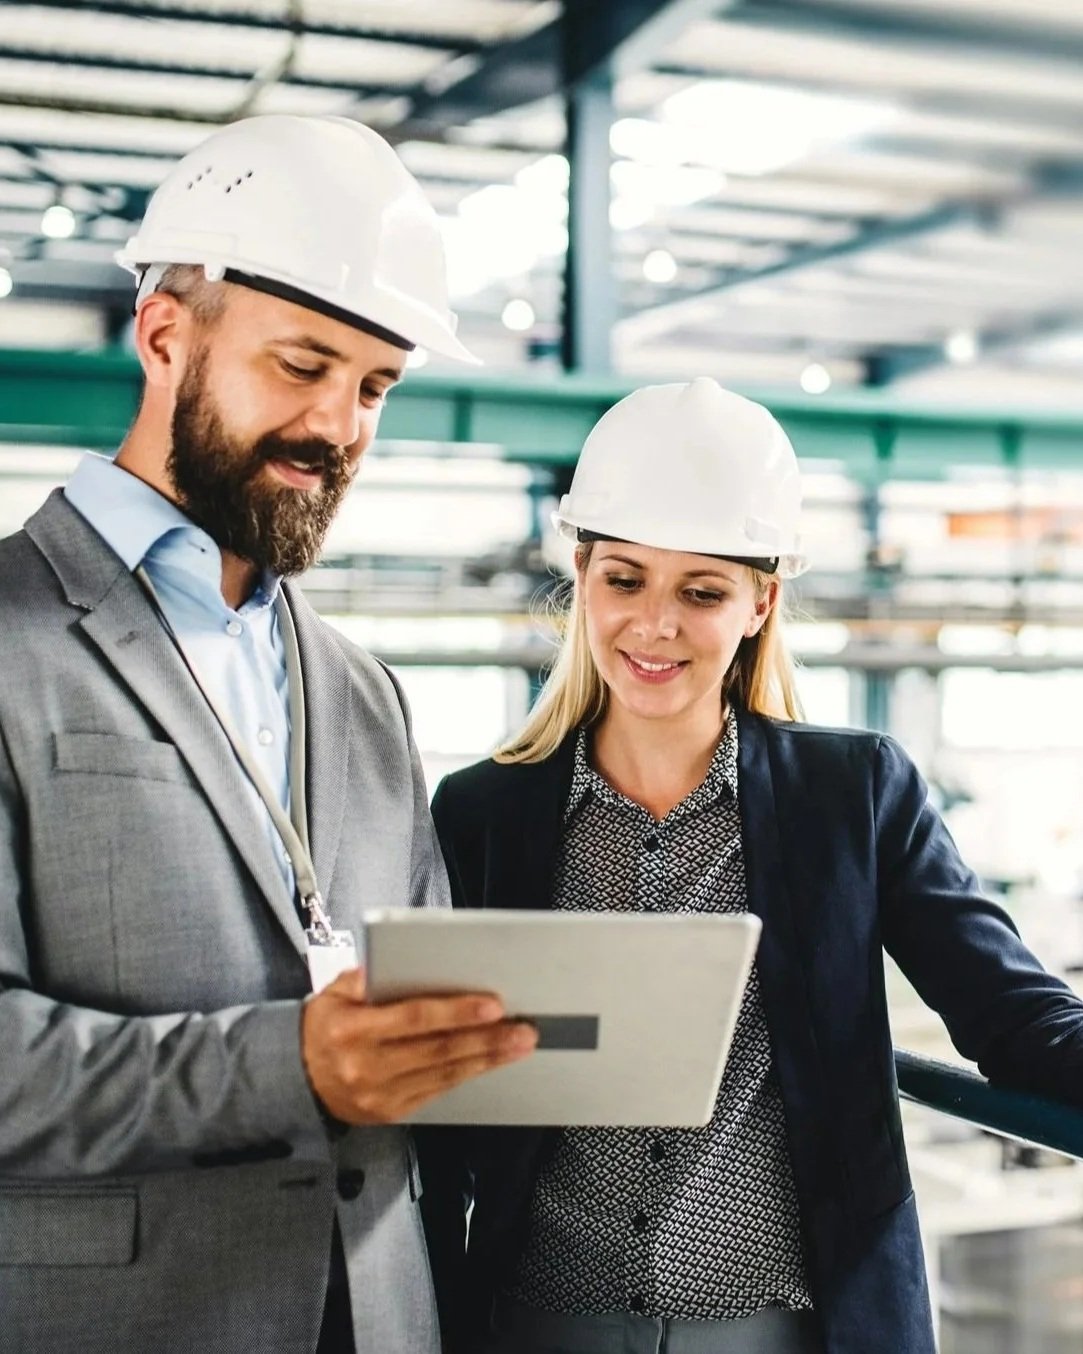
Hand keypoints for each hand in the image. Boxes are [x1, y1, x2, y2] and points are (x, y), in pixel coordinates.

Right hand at [301, 967, 536, 1123]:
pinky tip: (489, 1062)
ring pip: (445, 1074)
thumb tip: (394, 963)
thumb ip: (362, 978)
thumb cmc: (321, 1028)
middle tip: (522, 1027)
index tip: (492, 1005)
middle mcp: (367, 1065)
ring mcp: (380, 1094)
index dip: (456, 1012)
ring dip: (487, 1058)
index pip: (414, 1018)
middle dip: (486, 1038)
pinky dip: (467, 1075)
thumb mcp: (331, 993)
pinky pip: (437, 1092)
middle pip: (438, 1049)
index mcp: (352, 1030)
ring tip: (518, 1044)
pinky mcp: (391, 1112)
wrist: (294, 1080)